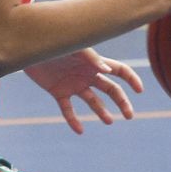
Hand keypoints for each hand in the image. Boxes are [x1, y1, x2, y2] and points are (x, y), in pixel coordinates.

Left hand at [24, 48, 142, 134]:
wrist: (31, 47)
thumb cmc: (55, 42)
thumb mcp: (74, 48)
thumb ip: (91, 58)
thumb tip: (108, 71)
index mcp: (95, 63)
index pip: (119, 70)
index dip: (131, 79)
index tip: (139, 91)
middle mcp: (87, 75)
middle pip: (111, 89)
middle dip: (122, 102)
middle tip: (130, 115)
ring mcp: (74, 84)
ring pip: (93, 101)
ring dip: (102, 112)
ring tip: (109, 121)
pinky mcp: (58, 92)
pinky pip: (68, 110)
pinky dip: (73, 120)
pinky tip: (80, 130)